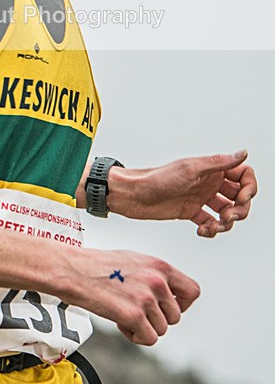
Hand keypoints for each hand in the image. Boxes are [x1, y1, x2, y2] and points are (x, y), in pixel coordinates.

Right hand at [69, 248, 199, 345]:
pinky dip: (135, 337)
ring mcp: (147, 298)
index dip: (182, 304)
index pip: (192, 291)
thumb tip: (169, 295)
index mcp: (160, 266)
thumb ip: (156, 276)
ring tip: (124, 313)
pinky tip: (121, 323)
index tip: (166, 307)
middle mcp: (157, 281)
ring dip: (144, 328)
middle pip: (175, 317)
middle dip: (157, 319)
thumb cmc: (100, 265)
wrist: (75, 270)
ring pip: (161, 330)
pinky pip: (148, 339)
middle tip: (136, 311)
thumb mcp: (135, 261)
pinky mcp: (134, 315)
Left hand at [107, 150, 257, 236]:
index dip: (249, 187)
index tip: (242, 198)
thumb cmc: (157, 178)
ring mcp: (201, 197)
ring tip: (215, 227)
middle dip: (240, 209)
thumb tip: (243, 152)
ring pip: (227, 212)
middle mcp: (209, 182)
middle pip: (239, 196)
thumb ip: (219, 163)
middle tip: (229, 217)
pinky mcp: (191, 212)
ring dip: (227, 223)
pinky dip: (211, 230)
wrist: (134, 195)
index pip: (243, 175)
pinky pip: (211, 223)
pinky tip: (202, 231)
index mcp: (211, 168)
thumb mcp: (191, 169)